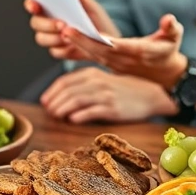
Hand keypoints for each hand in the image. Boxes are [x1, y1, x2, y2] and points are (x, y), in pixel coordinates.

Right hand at [25, 0, 120, 60]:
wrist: (109, 43)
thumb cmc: (99, 22)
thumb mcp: (92, 7)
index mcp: (52, 9)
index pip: (34, 5)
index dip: (31, 4)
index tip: (35, 5)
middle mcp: (48, 23)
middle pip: (35, 23)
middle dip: (47, 24)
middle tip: (62, 24)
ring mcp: (52, 39)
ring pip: (41, 38)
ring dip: (54, 38)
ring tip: (69, 36)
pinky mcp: (59, 52)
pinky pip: (55, 51)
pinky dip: (63, 49)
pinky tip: (72, 46)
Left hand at [40, 67, 177, 123]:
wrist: (151, 95)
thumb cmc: (123, 90)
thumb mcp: (102, 81)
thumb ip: (83, 86)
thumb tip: (60, 98)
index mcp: (92, 74)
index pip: (64, 82)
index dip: (51, 92)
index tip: (45, 102)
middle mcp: (97, 82)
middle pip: (67, 91)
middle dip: (54, 102)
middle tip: (48, 112)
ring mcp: (105, 95)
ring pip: (75, 101)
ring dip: (62, 109)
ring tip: (56, 116)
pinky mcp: (113, 108)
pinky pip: (91, 112)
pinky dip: (78, 116)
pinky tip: (71, 120)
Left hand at [62, 13, 187, 88]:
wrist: (166, 75)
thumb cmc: (168, 52)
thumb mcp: (175, 38)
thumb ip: (171, 28)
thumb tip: (169, 19)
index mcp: (140, 51)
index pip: (118, 45)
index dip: (102, 39)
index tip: (89, 31)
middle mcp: (125, 60)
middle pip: (100, 50)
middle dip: (81, 40)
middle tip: (64, 28)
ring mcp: (117, 66)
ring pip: (94, 55)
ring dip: (77, 45)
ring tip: (62, 33)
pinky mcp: (111, 67)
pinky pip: (94, 60)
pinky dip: (81, 51)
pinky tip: (68, 43)